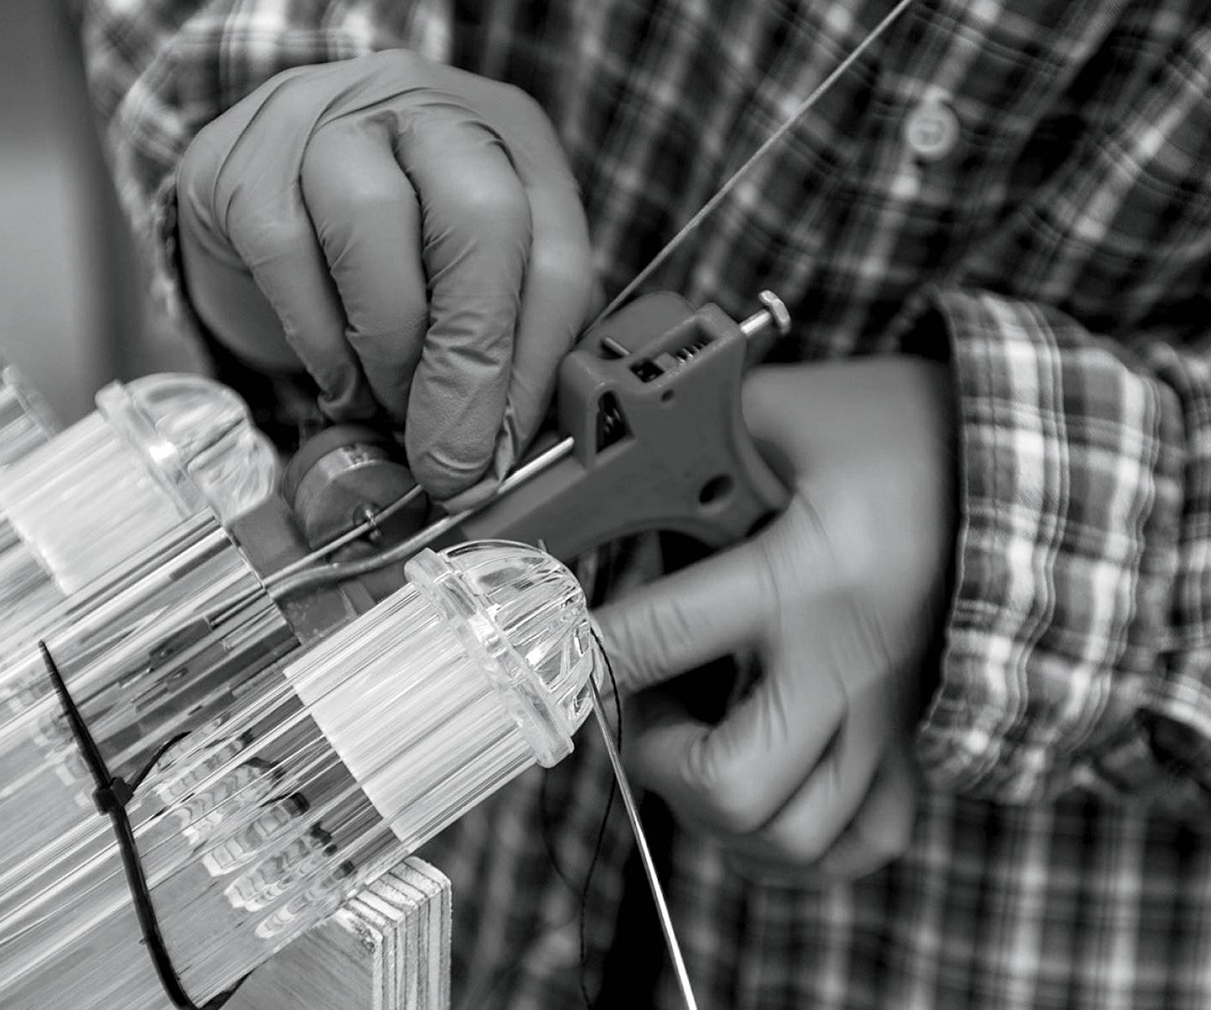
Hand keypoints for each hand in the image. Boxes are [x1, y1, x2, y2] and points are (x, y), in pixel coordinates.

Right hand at [176, 49, 595, 507]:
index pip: (556, 249)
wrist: (262, 180)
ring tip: (392, 408)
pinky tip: (339, 382)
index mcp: (513, 139)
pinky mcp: (246, 161)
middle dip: (471, 360)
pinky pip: (288, 255)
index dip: (538, 363)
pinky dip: (320, 342)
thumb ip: (498, 346)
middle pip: (480, 220)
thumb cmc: (388, 244)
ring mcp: (330, 119)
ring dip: (391, 348)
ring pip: (375, 224)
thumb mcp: (464, 276)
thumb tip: (499, 454)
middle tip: (452, 456)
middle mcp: (428, 108)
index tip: (509, 450)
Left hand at [594, 357, 955, 879]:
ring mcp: (887, 717)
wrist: (1031, 462)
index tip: (559, 629)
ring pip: (792, 835)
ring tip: (699, 742)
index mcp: (803, 578)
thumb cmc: (902, 430)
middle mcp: (844, 667)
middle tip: (645, 705)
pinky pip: (861, 840)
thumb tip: (607, 463)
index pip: (657, 638)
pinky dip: (793, 845)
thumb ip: (695, 436)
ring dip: (717, 811)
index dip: (583, 641)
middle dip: (657, 759)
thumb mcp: (790, 409)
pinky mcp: (915, 738)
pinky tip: (755, 799)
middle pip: (729, 783)